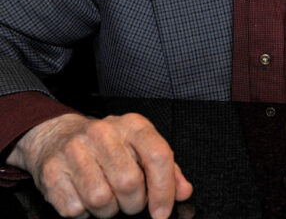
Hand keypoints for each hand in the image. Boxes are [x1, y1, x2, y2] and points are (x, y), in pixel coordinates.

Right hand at [7, 112, 192, 218]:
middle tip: (129, 201)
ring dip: (109, 210)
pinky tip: (85, 196)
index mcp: (132, 125)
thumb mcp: (139, 147)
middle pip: (129, 183)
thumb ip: (166, 168)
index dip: (164, 189)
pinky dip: (84, 213)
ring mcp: (75, 149)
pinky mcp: (52, 170)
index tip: (162, 212)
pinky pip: (75, 209)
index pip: (157, 155)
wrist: (58, 136)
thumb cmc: (107, 146)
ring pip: (101, 199)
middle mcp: (104, 132)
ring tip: (107, 198)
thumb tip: (184, 191)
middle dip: (133, 204)